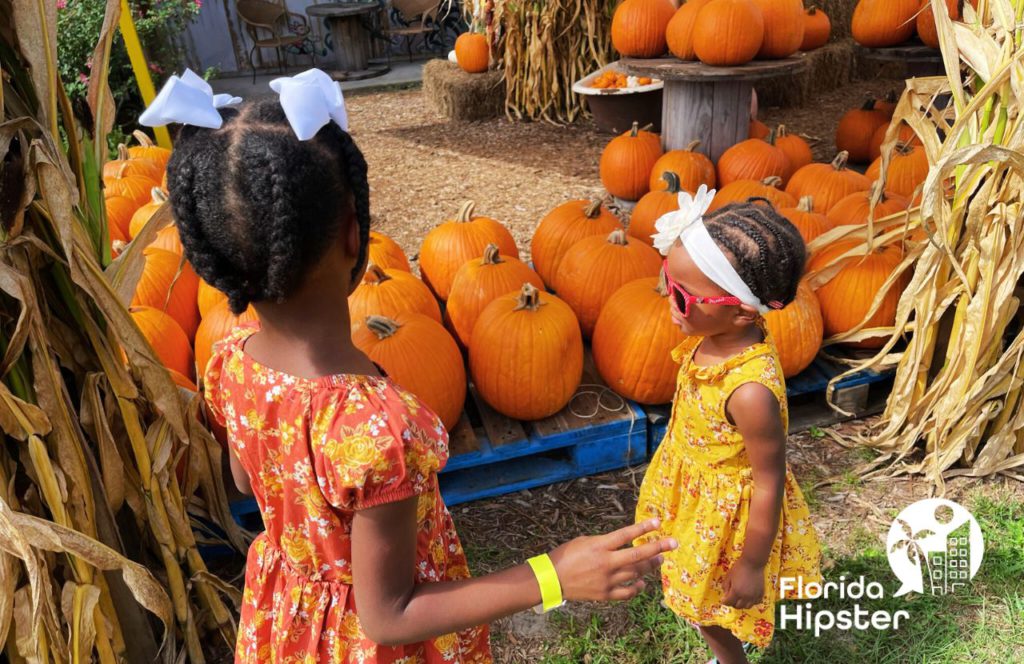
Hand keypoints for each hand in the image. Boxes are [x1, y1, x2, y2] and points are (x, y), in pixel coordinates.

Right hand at [547, 519, 676, 602]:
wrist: (552, 579)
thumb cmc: (567, 555)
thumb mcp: (585, 541)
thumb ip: (606, 542)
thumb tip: (624, 543)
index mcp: (599, 546)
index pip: (626, 534)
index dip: (643, 528)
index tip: (658, 522)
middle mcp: (606, 563)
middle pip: (637, 555)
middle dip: (658, 548)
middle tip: (673, 544)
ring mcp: (607, 580)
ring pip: (636, 573)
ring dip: (649, 566)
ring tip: (659, 560)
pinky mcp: (605, 594)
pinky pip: (628, 592)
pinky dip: (637, 588)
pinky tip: (642, 583)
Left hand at [722, 558, 764, 609]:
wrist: (752, 563)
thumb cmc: (738, 568)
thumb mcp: (728, 577)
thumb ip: (725, 587)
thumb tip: (725, 596)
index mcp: (736, 592)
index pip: (728, 603)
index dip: (725, 602)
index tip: (724, 600)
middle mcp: (745, 597)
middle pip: (738, 606)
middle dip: (733, 603)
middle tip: (732, 599)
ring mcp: (754, 596)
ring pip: (747, 606)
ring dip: (742, 604)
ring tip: (740, 599)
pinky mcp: (761, 593)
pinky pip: (756, 602)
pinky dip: (752, 602)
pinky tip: (749, 597)